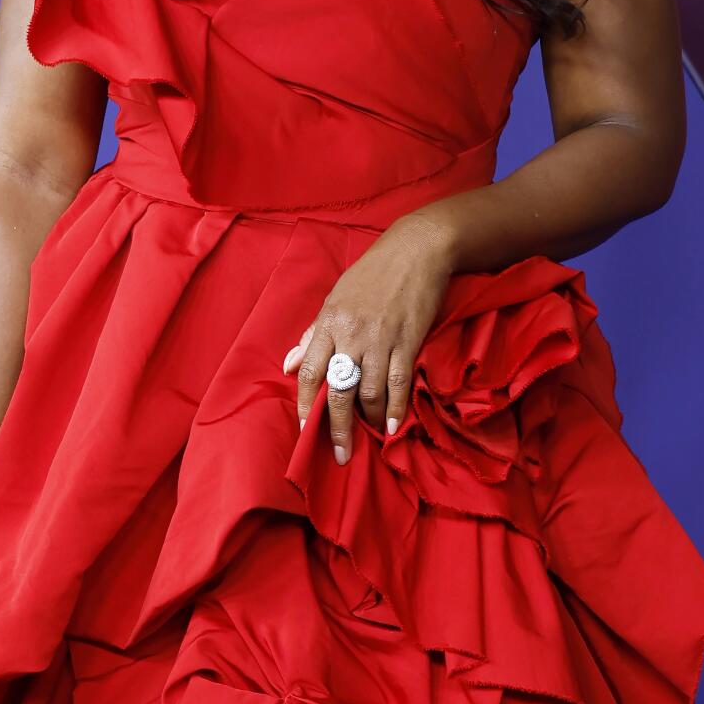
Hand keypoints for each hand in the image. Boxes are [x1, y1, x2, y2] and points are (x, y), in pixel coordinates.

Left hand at [284, 208, 457, 461]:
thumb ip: (312, 334)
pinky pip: (398, 383)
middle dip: (337, 427)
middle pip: (339, 391)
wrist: (416, 250)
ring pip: (369, 392)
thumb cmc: (372, 274)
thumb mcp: (334, 298)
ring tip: (367, 434)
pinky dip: (395, 408)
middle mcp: (352, 335)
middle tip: (339, 454)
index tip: (305, 429)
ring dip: (368, 419)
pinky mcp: (408, 341)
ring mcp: (381, 339)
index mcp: (329, 323)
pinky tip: (391, 425)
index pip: (309, 371)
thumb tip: (287, 364)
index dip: (306, 404)